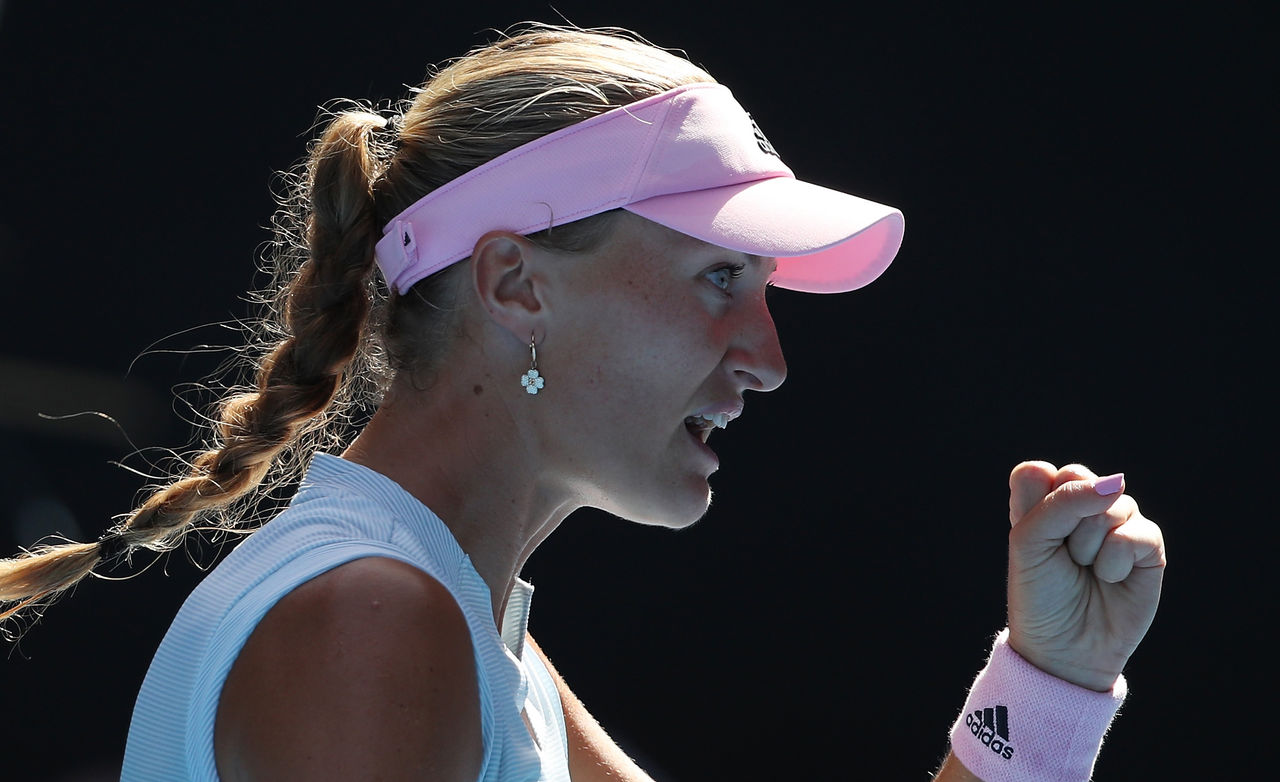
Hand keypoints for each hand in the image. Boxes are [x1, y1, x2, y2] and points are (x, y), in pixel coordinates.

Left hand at [1005, 462, 1166, 690]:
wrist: (1065, 649)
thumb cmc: (1040, 595)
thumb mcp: (1030, 543)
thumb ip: (1063, 502)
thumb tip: (1117, 482)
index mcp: (1043, 501)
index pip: (1038, 472)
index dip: (1034, 508)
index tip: (1033, 542)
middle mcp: (1082, 505)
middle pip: (1077, 477)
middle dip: (1065, 522)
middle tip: (1062, 557)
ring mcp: (1117, 522)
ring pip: (1110, 504)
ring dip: (1089, 546)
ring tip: (1086, 571)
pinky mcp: (1148, 545)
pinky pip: (1139, 532)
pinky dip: (1116, 561)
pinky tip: (1110, 579)